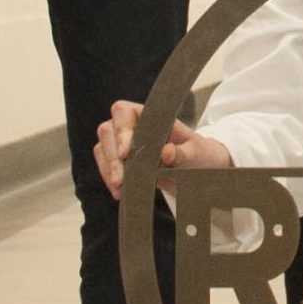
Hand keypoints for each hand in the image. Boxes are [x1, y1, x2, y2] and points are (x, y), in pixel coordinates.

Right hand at [95, 99, 232, 198]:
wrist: (199, 169)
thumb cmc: (198, 154)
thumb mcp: (196, 154)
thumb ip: (182, 153)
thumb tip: (166, 151)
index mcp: (150, 115)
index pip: (124, 111)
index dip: (122, 130)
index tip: (126, 153)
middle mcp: (132, 125)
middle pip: (108, 131)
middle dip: (112, 157)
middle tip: (121, 180)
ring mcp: (123, 142)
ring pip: (103, 149)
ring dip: (108, 170)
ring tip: (120, 188)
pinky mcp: (120, 160)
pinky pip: (105, 165)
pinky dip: (110, 179)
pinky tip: (119, 192)